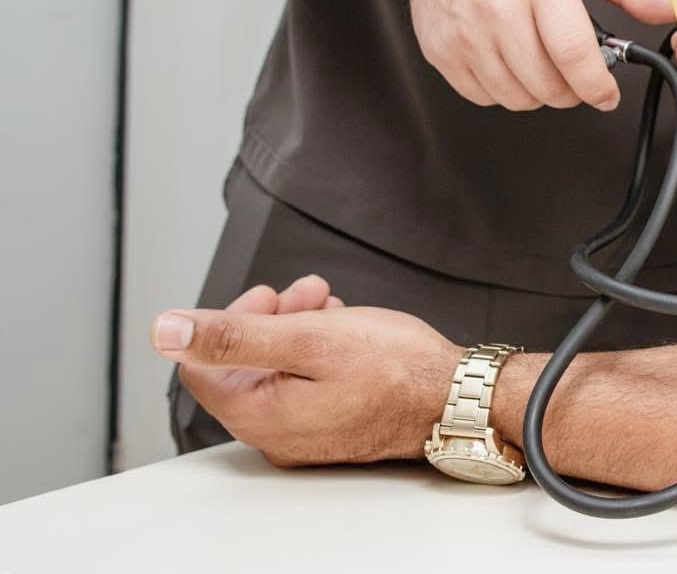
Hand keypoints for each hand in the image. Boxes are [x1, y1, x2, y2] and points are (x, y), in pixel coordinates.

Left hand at [152, 281, 462, 465]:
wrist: (456, 398)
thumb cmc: (397, 370)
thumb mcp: (308, 337)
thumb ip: (233, 335)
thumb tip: (167, 331)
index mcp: (257, 414)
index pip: (201, 363)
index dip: (229, 319)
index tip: (268, 296)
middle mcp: (274, 434)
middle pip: (240, 367)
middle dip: (268, 318)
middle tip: (303, 294)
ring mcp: (303, 435)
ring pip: (275, 371)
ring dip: (295, 329)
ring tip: (329, 307)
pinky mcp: (330, 429)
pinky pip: (302, 386)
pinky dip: (315, 352)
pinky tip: (342, 331)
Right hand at [403, 0, 674, 111]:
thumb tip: (669, 11)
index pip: (574, 53)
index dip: (597, 86)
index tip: (607, 95)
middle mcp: (496, 5)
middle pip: (548, 84)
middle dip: (573, 91)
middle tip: (576, 74)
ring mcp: (464, 31)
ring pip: (517, 98)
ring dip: (540, 93)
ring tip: (543, 62)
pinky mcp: (441, 50)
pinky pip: (484, 96)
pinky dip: (505, 90)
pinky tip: (510, 61)